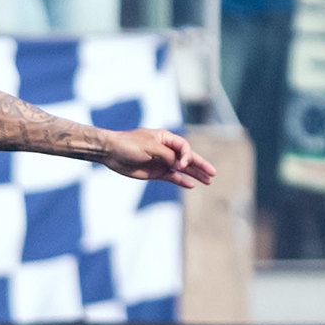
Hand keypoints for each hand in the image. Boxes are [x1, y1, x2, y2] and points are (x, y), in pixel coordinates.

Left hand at [101, 129, 215, 187]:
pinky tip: (192, 185)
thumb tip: (179, 166)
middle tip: (213, 173)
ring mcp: (162, 162)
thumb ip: (167, 156)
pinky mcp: (156, 173)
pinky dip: (181, 181)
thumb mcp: (150, 147)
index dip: (187, 156)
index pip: (184, 147)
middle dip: (201, 165)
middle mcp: (166, 150)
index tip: (182, 164)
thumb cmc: (129, 145)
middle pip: (188, 158)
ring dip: (195, 174)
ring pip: (183, 169)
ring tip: (208, 181)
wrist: (111, 153)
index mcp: (166, 139)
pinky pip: (172, 177)